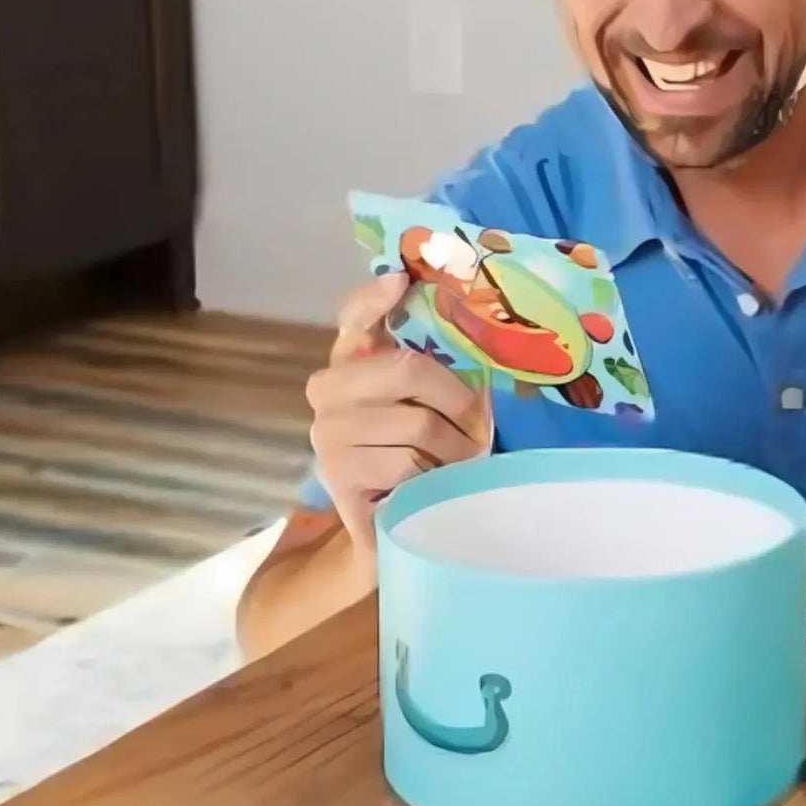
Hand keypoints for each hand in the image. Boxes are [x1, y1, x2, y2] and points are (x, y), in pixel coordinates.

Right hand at [305, 272, 492, 551]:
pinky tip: (434, 486)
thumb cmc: (422, 452)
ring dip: (455, 448)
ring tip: (461, 462)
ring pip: (417, 425)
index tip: (400, 280)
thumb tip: (475, 322)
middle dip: (458, 400)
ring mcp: (327, 434)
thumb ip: (437, 364)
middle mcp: (326, 389)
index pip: (354, 315)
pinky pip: (406, 466)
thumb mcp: (432, 402)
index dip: (375, 297)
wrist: (392, 524)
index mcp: (350, 360)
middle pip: (406, 370)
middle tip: (479, 425)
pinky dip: (435, 478)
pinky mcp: (338, 477)